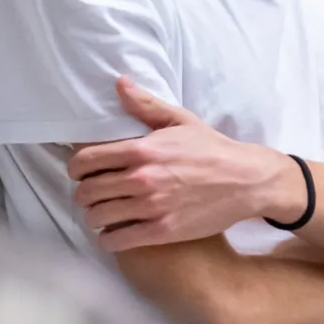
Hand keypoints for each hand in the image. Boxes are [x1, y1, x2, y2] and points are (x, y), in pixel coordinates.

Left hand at [67, 77, 296, 251]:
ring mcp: (151, 207)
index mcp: (142, 150)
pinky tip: (118, 231)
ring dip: (97, 216)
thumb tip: (119, 83)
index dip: (76, 168)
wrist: (246, 181)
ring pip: (97, 218)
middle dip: (85, 193)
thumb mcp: (181, 121)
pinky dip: (109, 238)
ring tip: (107, 212)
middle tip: (97, 193)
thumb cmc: (213, 149)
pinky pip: (115, 241)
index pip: (84, 161)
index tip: (83, 172)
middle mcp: (142, 179)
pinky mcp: (161, 231)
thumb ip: (145, 105)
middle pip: (86, 192)